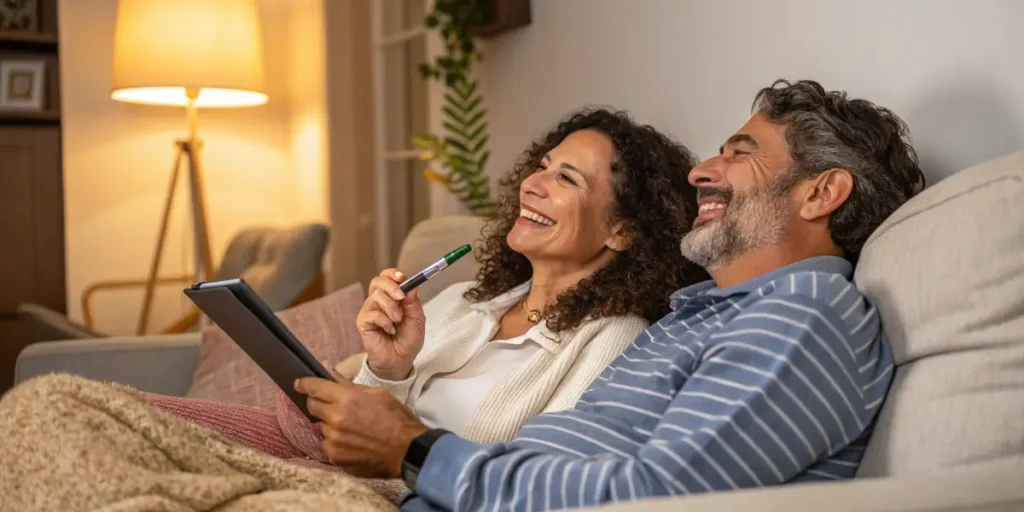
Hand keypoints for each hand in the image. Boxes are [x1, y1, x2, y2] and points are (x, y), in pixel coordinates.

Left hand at [294, 376, 427, 478]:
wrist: (407, 451)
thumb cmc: (396, 419)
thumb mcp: (377, 394)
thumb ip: (350, 386)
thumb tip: (331, 375)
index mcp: (347, 399)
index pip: (315, 388)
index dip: (305, 384)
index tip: (299, 383)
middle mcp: (336, 418)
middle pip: (312, 406)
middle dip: (318, 403)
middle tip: (332, 405)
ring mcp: (334, 440)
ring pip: (322, 426)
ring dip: (331, 424)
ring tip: (351, 428)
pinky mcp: (335, 456)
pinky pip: (328, 444)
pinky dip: (336, 442)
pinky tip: (353, 442)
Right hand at [357, 268, 426, 380]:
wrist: (400, 360)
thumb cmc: (408, 339)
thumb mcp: (417, 319)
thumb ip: (413, 302)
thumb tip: (412, 285)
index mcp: (391, 296)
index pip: (386, 277)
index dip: (393, 274)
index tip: (402, 278)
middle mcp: (378, 301)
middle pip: (377, 281)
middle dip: (391, 286)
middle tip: (401, 298)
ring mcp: (369, 311)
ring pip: (376, 296)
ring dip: (391, 308)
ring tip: (397, 321)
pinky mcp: (362, 322)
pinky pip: (372, 314)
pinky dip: (385, 321)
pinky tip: (389, 330)